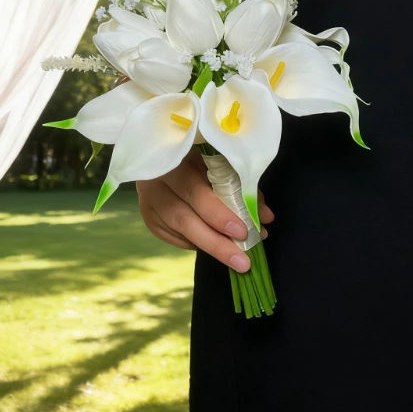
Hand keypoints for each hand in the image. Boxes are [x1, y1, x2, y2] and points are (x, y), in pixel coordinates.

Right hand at [136, 147, 274, 271]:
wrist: (165, 151)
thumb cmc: (201, 154)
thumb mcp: (218, 160)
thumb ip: (239, 186)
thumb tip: (264, 218)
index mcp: (174, 159)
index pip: (193, 191)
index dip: (218, 213)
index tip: (242, 231)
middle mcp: (155, 182)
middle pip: (183, 217)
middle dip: (216, 241)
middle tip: (242, 260)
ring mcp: (148, 201)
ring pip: (178, 231)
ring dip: (210, 246)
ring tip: (236, 259)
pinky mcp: (150, 218)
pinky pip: (174, 237)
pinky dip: (197, 243)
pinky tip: (216, 245)